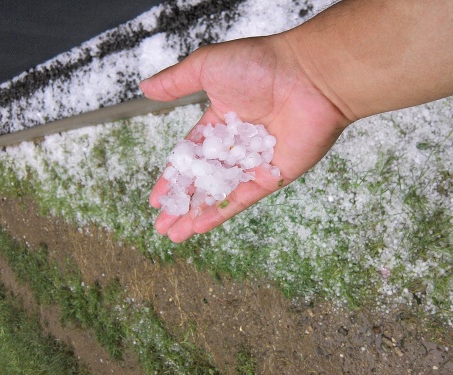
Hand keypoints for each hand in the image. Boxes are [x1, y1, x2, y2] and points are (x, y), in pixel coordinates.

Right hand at [140, 35, 350, 241]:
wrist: (307, 76)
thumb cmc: (259, 65)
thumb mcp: (207, 66)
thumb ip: (175, 81)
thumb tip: (144, 88)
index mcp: (220, 121)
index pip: (189, 156)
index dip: (172, 178)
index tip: (156, 198)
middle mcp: (236, 145)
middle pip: (202, 180)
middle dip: (181, 203)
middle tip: (161, 225)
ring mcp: (255, 163)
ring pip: (220, 193)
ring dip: (196, 214)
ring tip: (175, 235)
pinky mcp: (274, 176)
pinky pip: (243, 198)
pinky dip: (222, 213)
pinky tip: (199, 227)